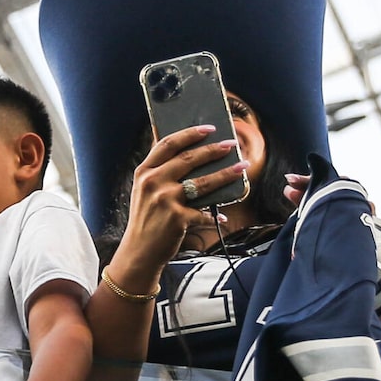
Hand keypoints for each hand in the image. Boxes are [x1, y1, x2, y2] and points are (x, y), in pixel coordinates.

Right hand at [106, 124, 243, 281]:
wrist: (138, 252)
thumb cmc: (146, 220)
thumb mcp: (144, 191)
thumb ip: (159, 172)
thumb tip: (189, 154)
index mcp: (144, 172)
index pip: (168, 144)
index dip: (189, 133)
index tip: (208, 128)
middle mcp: (153, 183)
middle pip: (188, 159)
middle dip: (213, 150)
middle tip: (231, 144)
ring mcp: (165, 200)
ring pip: (202, 182)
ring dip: (226, 173)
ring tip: (242, 166)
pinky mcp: (177, 218)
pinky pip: (204, 213)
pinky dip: (214, 215)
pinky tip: (222, 216)